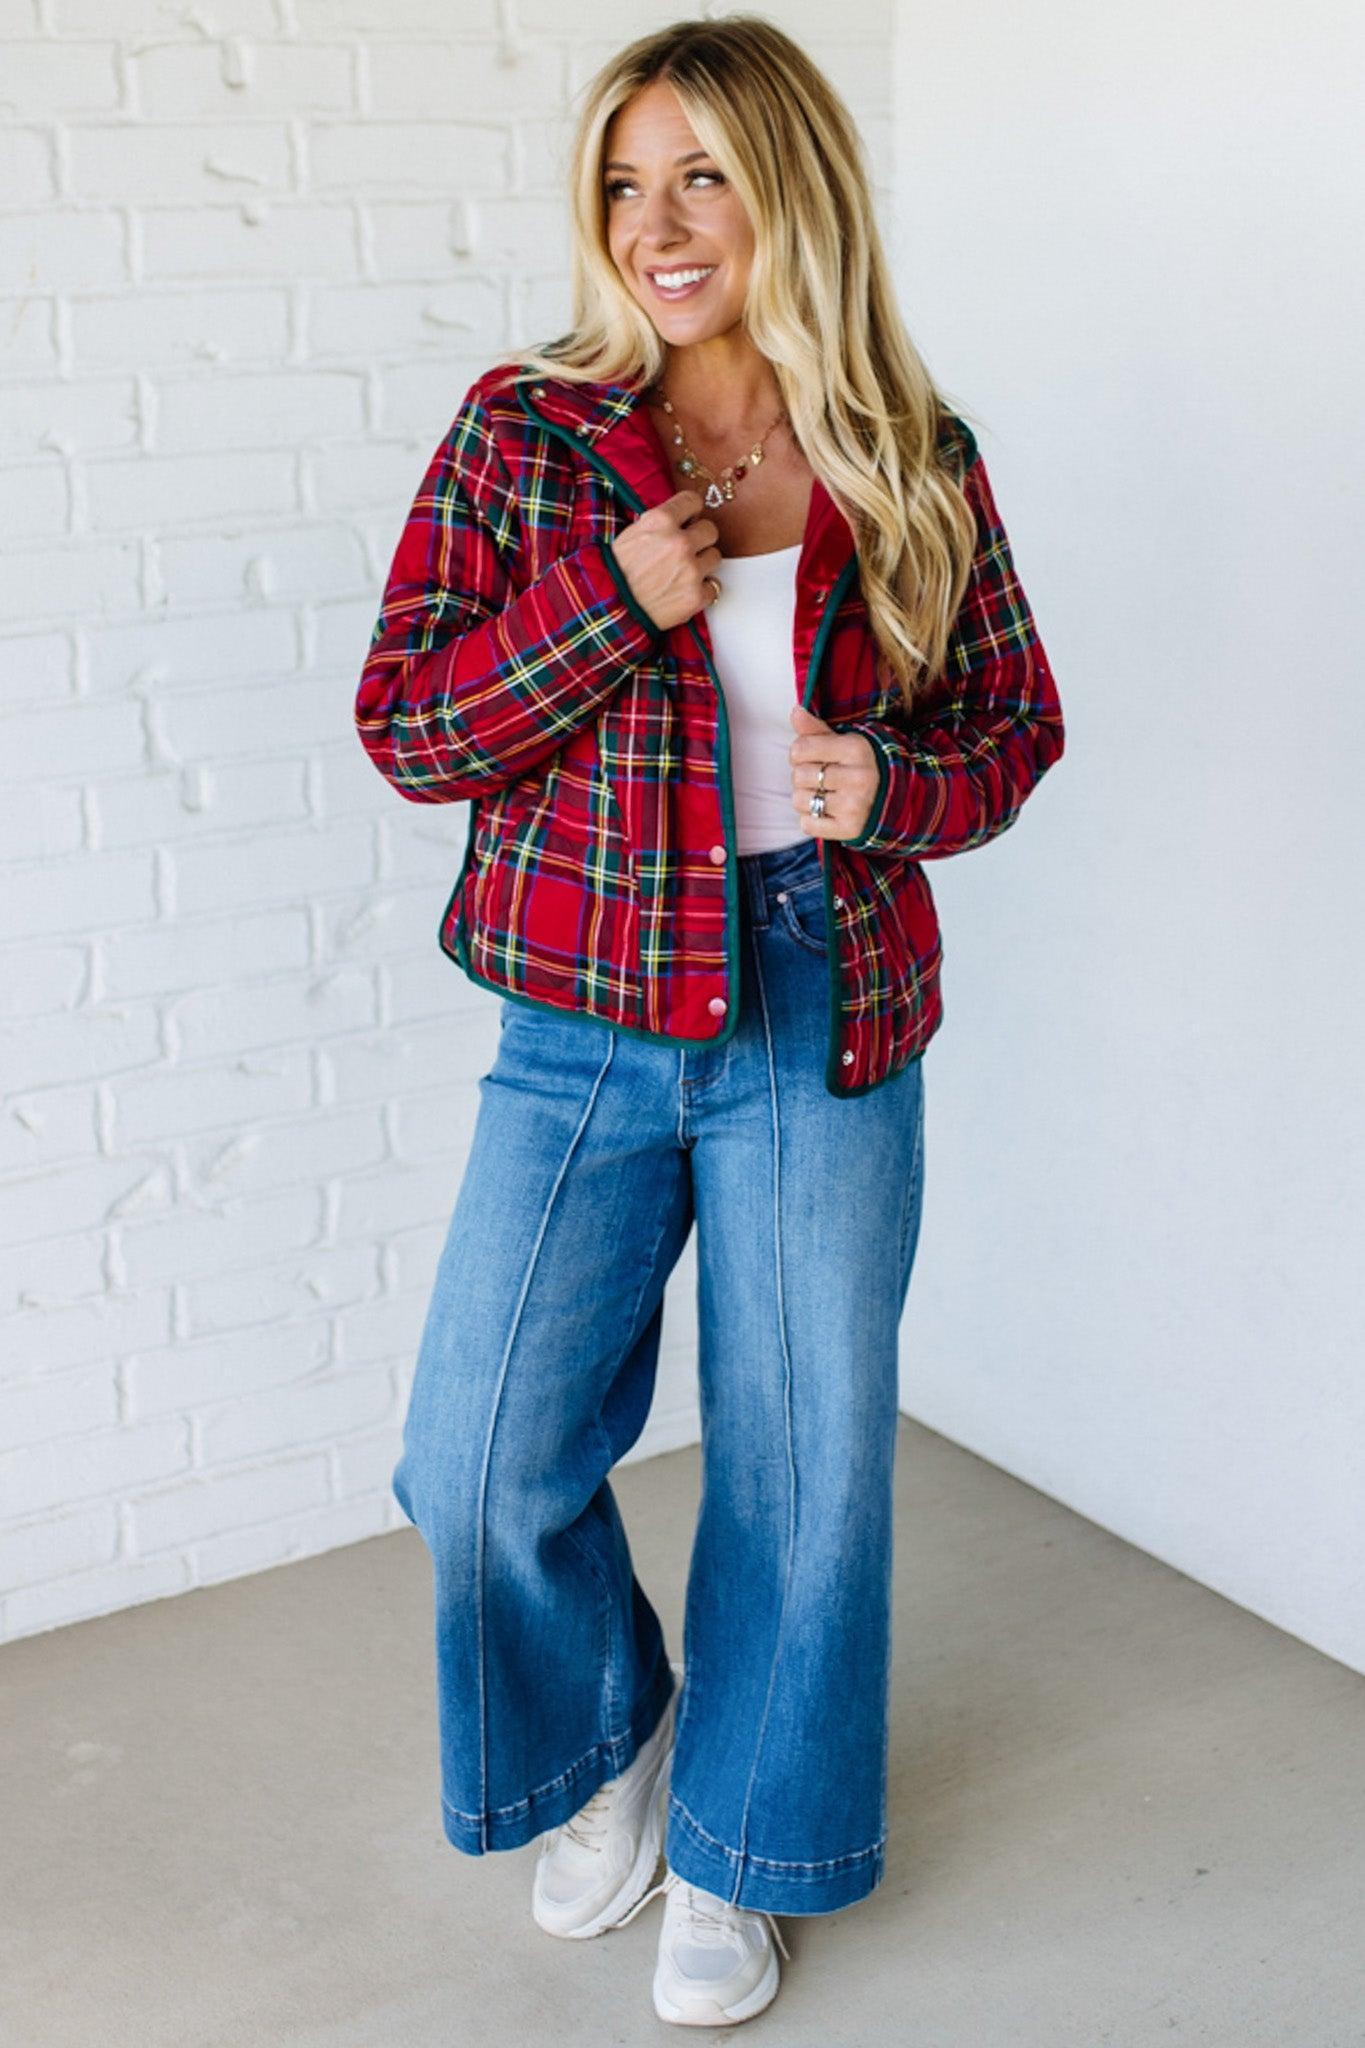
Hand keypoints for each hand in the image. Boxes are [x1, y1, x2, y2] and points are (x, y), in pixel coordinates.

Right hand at [609, 490, 721, 632]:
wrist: (610, 609)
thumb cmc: (615, 574)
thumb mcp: (630, 535)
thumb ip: (658, 523)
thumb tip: (679, 518)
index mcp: (661, 521)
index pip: (693, 501)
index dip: (691, 511)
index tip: (690, 518)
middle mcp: (679, 542)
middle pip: (710, 530)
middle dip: (699, 538)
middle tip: (686, 549)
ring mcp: (691, 571)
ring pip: (715, 557)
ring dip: (702, 564)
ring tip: (683, 573)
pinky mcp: (696, 596)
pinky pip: (714, 587)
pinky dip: (702, 591)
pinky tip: (684, 591)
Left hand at [788, 703, 878, 839]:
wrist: (893, 800)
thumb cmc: (858, 766)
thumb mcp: (843, 742)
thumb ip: (816, 729)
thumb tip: (796, 711)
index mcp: (856, 749)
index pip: (799, 749)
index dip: (799, 753)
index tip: (813, 757)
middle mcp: (859, 777)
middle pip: (798, 775)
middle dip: (802, 777)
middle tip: (820, 779)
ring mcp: (855, 805)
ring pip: (799, 800)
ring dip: (805, 799)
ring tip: (824, 795)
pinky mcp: (850, 829)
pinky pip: (806, 824)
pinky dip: (811, 820)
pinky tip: (827, 812)